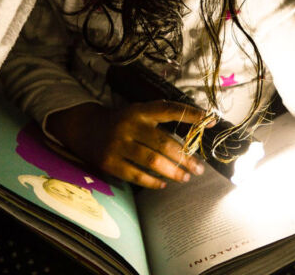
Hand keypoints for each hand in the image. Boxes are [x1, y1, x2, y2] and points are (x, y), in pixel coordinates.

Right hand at [46, 101, 210, 188]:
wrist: (84, 127)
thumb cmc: (121, 122)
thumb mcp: (137, 113)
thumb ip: (160, 120)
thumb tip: (194, 133)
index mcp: (139, 111)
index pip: (169, 109)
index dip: (190, 114)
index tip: (210, 121)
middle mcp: (129, 125)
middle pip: (164, 143)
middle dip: (185, 158)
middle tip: (199, 168)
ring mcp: (118, 144)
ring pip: (152, 161)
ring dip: (172, 172)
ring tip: (185, 178)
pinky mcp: (109, 162)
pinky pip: (136, 175)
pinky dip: (153, 182)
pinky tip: (164, 184)